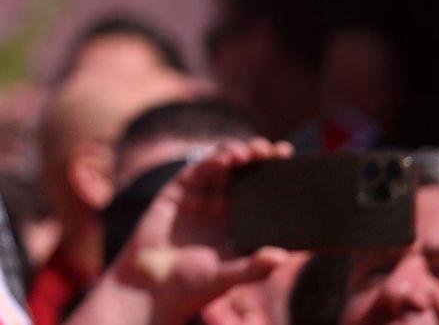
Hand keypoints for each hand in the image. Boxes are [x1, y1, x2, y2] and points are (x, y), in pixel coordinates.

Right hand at [104, 139, 293, 322]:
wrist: (149, 287)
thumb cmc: (192, 287)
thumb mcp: (228, 278)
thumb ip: (254, 268)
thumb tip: (283, 256)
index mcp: (239, 227)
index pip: (262, 195)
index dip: (275, 176)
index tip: (288, 159)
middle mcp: (221, 210)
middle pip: (243, 175)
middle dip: (258, 159)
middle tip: (271, 151)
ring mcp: (199, 200)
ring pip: (221, 168)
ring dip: (235, 154)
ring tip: (248, 152)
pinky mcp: (176, 193)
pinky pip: (195, 172)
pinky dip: (210, 162)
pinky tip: (225, 158)